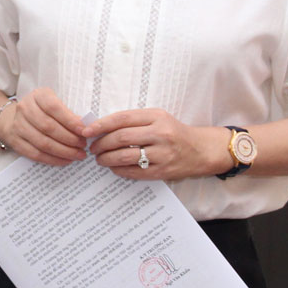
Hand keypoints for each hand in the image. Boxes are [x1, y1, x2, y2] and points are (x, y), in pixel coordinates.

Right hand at [0, 87, 86, 165]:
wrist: (14, 117)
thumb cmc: (42, 109)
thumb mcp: (54, 102)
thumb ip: (68, 112)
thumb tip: (85, 127)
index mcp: (37, 96)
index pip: (54, 108)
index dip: (70, 120)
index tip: (84, 131)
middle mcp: (25, 109)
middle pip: (48, 127)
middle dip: (69, 138)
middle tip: (83, 145)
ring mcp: (17, 125)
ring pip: (42, 142)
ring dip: (63, 151)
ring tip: (78, 155)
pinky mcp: (14, 141)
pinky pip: (35, 154)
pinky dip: (52, 159)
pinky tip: (65, 160)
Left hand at [82, 108, 228, 180]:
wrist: (200, 150)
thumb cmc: (174, 132)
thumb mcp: (158, 118)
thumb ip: (134, 121)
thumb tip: (101, 127)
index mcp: (157, 116)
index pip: (123, 118)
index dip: (102, 125)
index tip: (87, 130)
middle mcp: (161, 133)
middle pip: (122, 138)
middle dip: (102, 144)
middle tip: (92, 148)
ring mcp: (162, 153)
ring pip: (126, 156)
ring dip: (107, 158)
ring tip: (100, 159)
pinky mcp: (162, 170)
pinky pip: (134, 171)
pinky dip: (119, 170)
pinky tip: (113, 168)